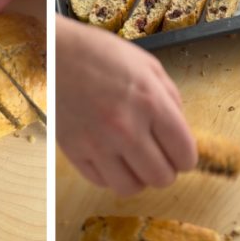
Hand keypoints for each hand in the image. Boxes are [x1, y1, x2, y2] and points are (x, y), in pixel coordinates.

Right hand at [56, 15, 196, 196]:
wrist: (54, 52)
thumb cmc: (100, 54)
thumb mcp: (147, 66)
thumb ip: (170, 99)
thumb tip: (179, 131)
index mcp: (151, 103)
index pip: (184, 155)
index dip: (185, 157)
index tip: (178, 153)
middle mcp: (126, 128)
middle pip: (161, 178)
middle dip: (164, 170)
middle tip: (156, 157)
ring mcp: (97, 143)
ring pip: (131, 187)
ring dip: (137, 177)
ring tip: (132, 161)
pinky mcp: (73, 151)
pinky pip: (101, 181)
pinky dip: (109, 175)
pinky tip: (109, 157)